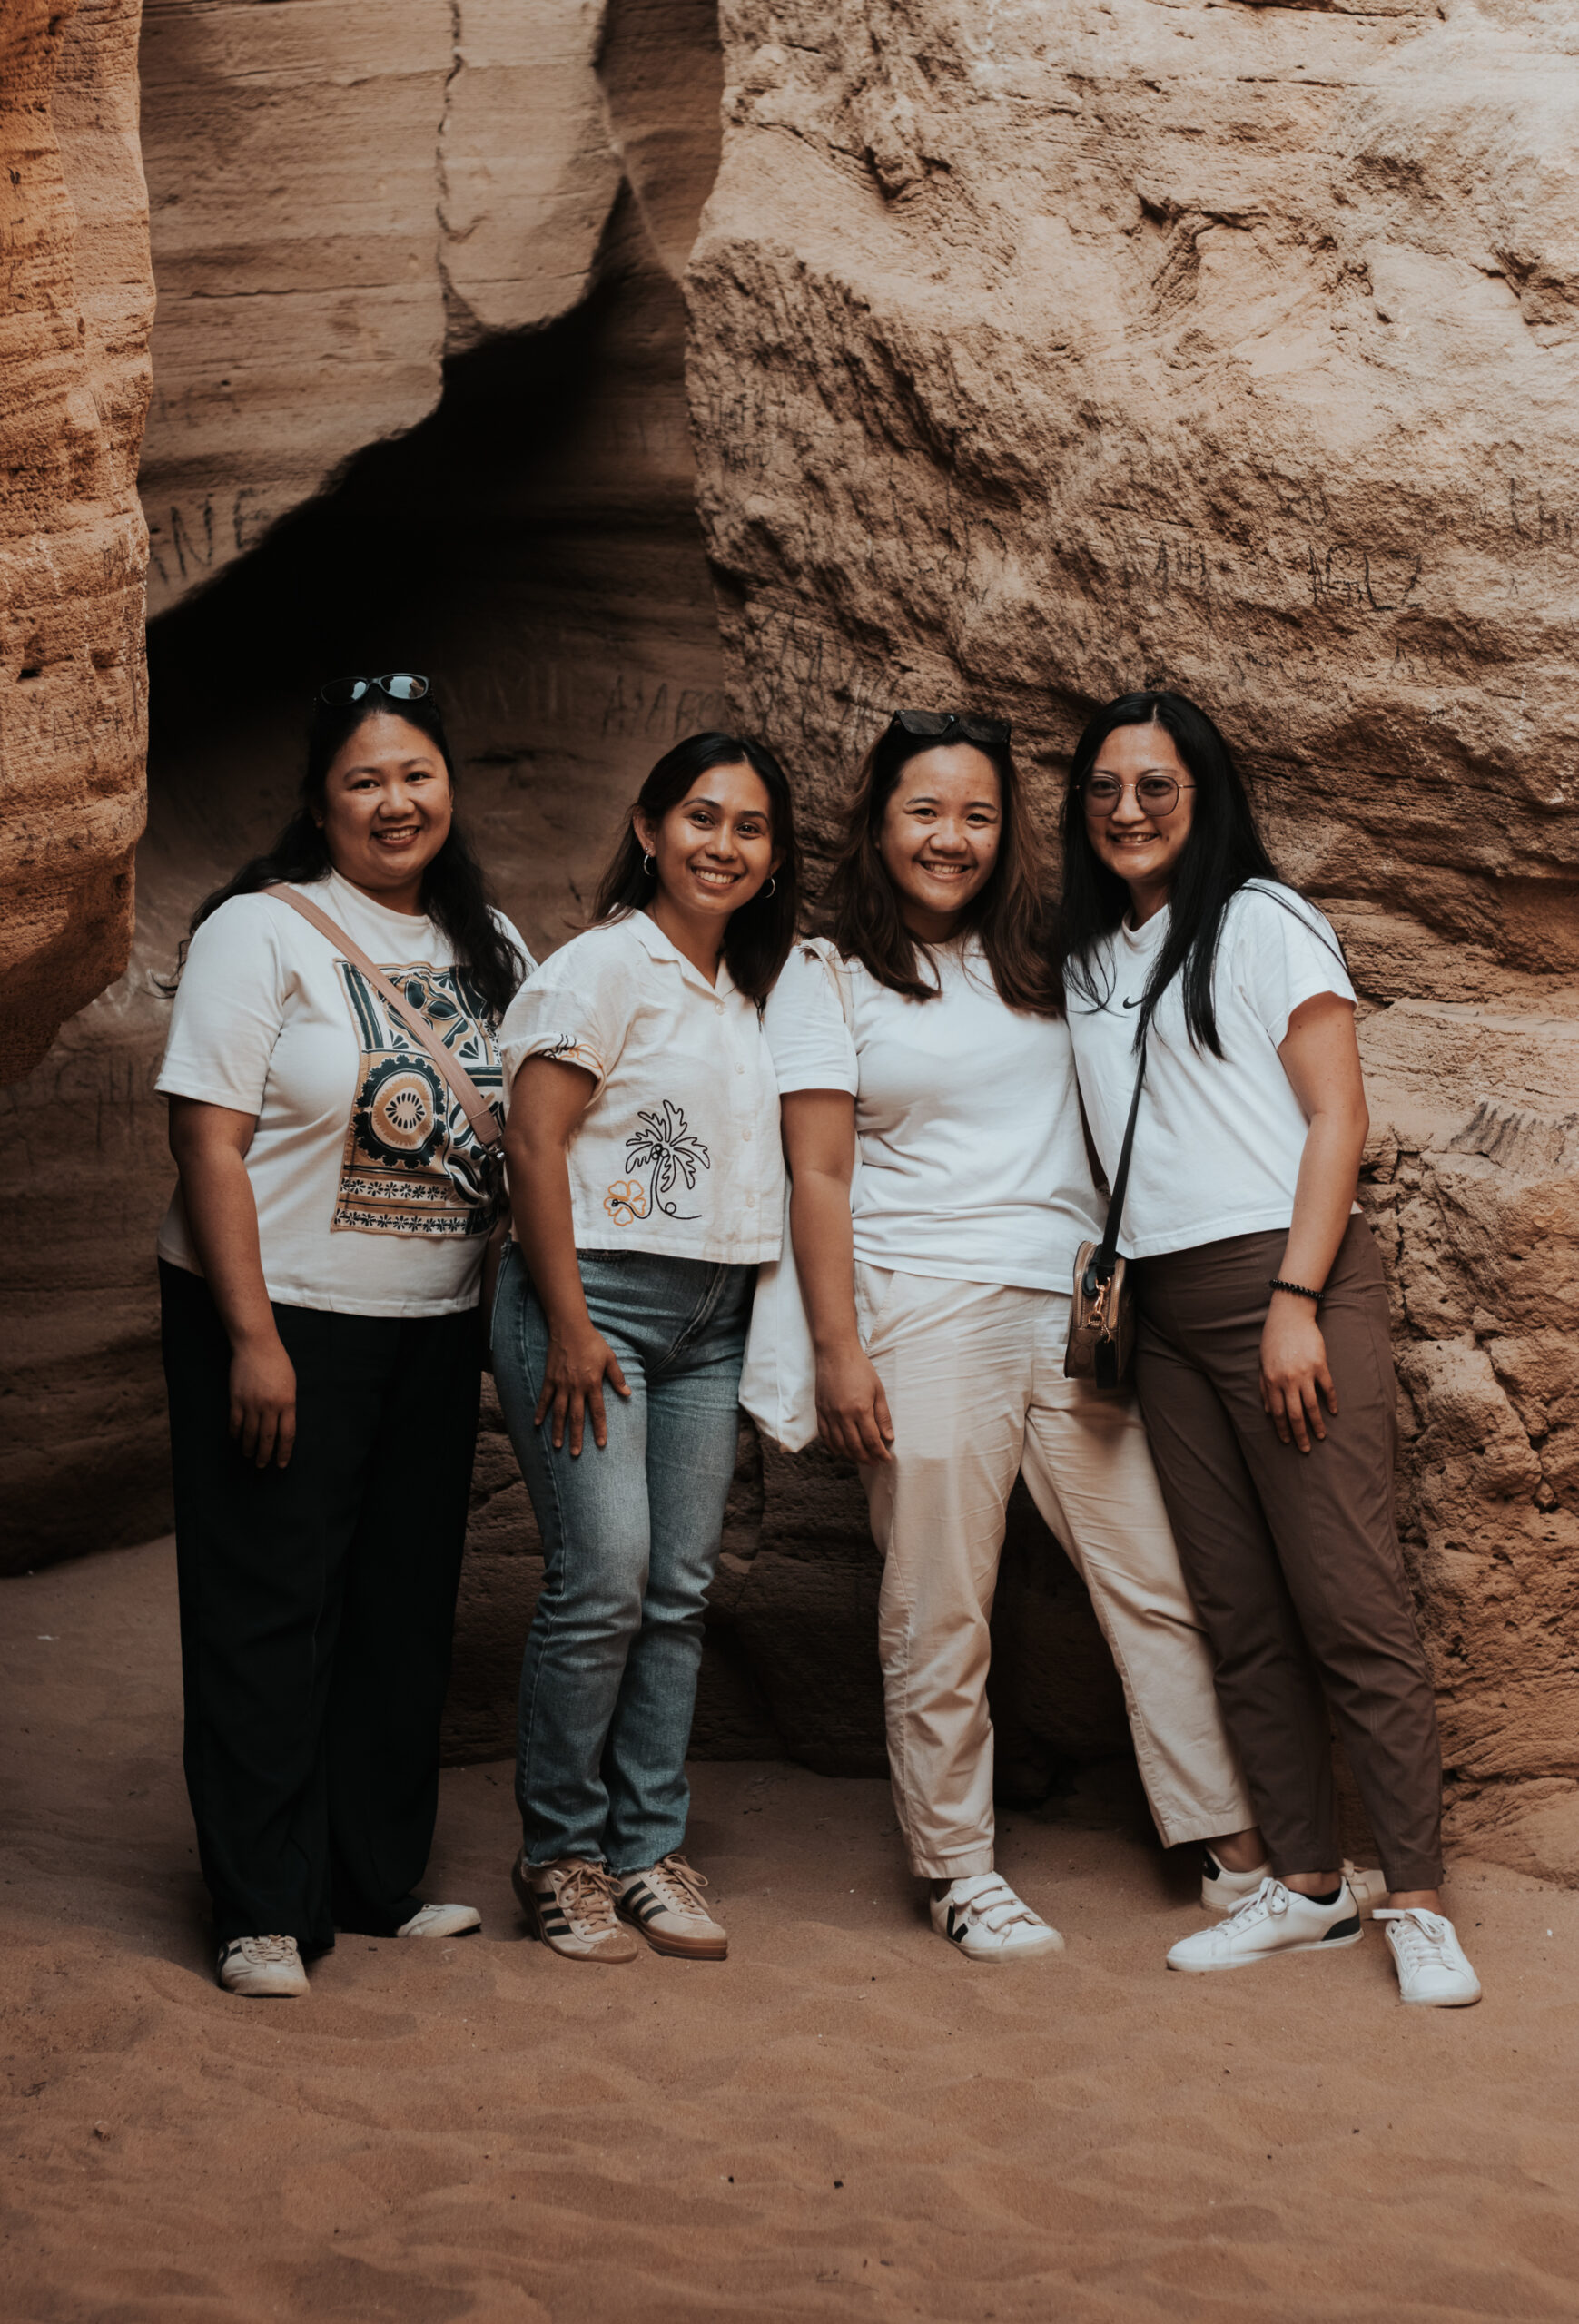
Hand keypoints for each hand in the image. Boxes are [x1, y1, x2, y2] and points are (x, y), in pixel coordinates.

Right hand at [230, 1332, 297, 1468]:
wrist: (256, 1345)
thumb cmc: (277, 1362)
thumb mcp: (290, 1384)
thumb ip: (287, 1405)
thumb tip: (282, 1425)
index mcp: (287, 1403)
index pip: (287, 1435)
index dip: (284, 1452)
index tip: (281, 1464)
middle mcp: (270, 1406)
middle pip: (268, 1438)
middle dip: (266, 1455)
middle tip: (263, 1465)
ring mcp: (252, 1404)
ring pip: (250, 1434)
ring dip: (249, 1448)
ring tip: (249, 1456)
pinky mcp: (236, 1400)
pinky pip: (235, 1423)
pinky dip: (235, 1434)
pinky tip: (236, 1440)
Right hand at [534, 1319, 630, 1454]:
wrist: (570, 1328)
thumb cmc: (592, 1342)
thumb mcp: (610, 1358)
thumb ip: (617, 1377)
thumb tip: (628, 1394)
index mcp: (592, 1384)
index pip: (597, 1412)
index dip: (599, 1429)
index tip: (601, 1444)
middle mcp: (576, 1387)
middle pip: (576, 1417)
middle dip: (576, 1437)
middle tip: (575, 1454)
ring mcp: (561, 1384)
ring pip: (559, 1412)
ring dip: (558, 1430)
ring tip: (558, 1446)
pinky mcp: (549, 1379)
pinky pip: (544, 1399)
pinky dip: (540, 1412)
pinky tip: (537, 1424)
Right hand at [815, 1344, 894, 1464]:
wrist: (836, 1353)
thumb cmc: (860, 1369)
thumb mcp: (878, 1391)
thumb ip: (883, 1416)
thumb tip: (889, 1437)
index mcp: (861, 1410)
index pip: (872, 1440)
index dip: (880, 1453)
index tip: (886, 1459)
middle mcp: (843, 1415)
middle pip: (855, 1446)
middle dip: (867, 1458)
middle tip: (875, 1463)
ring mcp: (829, 1414)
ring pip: (839, 1445)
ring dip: (851, 1456)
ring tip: (861, 1459)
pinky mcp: (820, 1411)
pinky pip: (825, 1436)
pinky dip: (833, 1447)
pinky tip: (841, 1452)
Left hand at [1259, 1294, 1336, 1452]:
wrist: (1289, 1317)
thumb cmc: (1273, 1340)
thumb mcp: (1263, 1364)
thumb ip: (1265, 1388)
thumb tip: (1268, 1411)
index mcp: (1272, 1381)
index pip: (1277, 1413)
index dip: (1282, 1429)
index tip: (1288, 1441)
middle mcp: (1288, 1380)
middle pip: (1294, 1415)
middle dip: (1300, 1435)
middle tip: (1305, 1449)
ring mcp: (1305, 1373)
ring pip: (1312, 1406)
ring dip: (1316, 1424)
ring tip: (1320, 1436)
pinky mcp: (1320, 1365)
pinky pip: (1327, 1388)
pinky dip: (1331, 1402)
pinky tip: (1333, 1412)